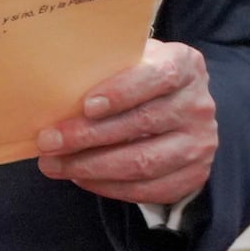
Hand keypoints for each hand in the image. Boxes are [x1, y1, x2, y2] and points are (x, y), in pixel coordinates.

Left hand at [38, 41, 218, 207]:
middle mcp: (199, 105)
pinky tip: (81, 178)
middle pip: (144, 123)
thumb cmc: (142, 82)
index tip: (86, 106)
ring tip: (55, 165)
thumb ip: (108, 67)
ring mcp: (200, 143)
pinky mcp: (194, 176)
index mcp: (186, 67)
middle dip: (89, 135)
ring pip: (144, 162)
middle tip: (49, 141)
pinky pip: (147, 189)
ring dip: (92, 166)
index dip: (122, 92)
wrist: (180, 111)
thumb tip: (55, 85)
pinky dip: (108, 187)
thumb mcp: (132, 62)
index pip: (159, 77)